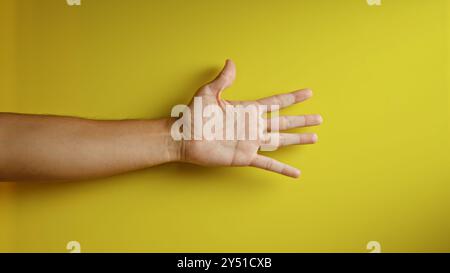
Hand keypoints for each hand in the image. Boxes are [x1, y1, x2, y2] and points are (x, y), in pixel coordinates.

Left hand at [173, 60, 322, 177]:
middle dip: (302, 120)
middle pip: (284, 122)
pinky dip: (282, 169)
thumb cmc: (194, 115)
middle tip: (319, 118)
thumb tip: (231, 62)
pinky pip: (268, 163)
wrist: (184, 139)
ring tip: (314, 138)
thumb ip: (223, 80)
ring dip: (298, 140)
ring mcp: (251, 142)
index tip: (308, 93)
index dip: (292, 98)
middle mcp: (253, 126)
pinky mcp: (245, 157)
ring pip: (281, 141)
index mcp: (247, 110)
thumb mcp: (208, 93)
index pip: (276, 102)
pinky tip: (295, 174)